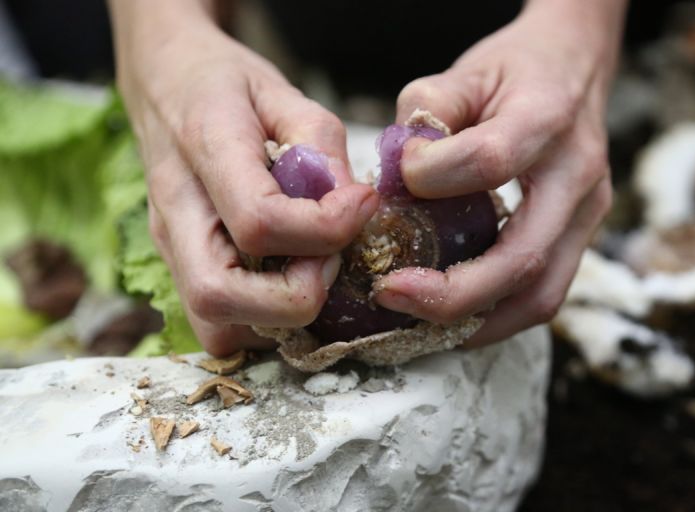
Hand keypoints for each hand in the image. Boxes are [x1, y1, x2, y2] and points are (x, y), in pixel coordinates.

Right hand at [109, 0, 377, 355]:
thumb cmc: (225, 84)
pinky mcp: (179, 267)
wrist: (164, 83)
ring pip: (216, 327)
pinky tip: (289, 280)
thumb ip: (320, 144)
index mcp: (205, 150)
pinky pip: (219, 326)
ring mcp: (170, 247)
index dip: (324, 229)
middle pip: (219, 296)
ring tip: (312, 270)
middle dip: (295, 296)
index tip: (361, 204)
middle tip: (331, 259)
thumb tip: (351, 206)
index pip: (258, 221)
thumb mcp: (282, 92)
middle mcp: (177, 212)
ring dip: (279, 318)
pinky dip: (264, 321)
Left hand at [374, 0, 625, 347]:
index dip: (433, 177)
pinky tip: (452, 314)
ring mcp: (588, 214)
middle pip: (523, 260)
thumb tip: (398, 175)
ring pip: (540, 297)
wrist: (576, 67)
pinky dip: (495, 315)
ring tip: (416, 320)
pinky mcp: (581, 237)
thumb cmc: (515, 69)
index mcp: (548, 117)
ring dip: (475, 321)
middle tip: (391, 294)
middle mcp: (580, 175)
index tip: (397, 179)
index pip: (491, 161)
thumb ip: (426, 114)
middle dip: (451, 294)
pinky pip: (543, 295)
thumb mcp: (465, 71)